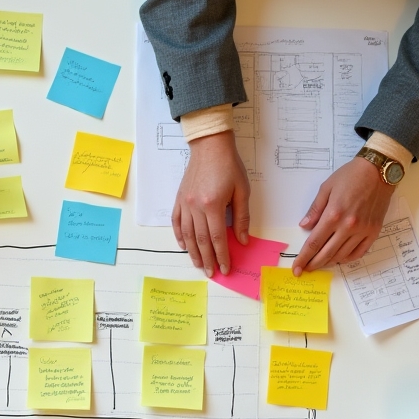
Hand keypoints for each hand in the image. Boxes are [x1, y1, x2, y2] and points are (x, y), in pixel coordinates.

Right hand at [173, 131, 250, 276]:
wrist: (209, 146)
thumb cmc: (229, 166)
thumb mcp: (242, 191)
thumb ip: (241, 217)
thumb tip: (241, 240)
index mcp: (213, 205)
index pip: (217, 238)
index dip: (222, 255)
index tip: (225, 268)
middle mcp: (196, 207)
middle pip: (201, 240)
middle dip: (207, 259)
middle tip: (211, 273)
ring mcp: (185, 204)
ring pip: (188, 235)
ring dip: (193, 252)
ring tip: (198, 264)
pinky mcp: (179, 199)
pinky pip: (177, 222)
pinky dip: (179, 236)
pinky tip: (184, 245)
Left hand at [293, 157, 394, 274]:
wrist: (380, 170)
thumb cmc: (351, 175)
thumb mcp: (326, 188)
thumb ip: (315, 209)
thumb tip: (304, 226)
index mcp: (333, 215)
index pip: (314, 243)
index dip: (303, 258)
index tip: (296, 268)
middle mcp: (348, 226)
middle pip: (327, 253)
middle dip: (313, 264)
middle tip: (305, 269)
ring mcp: (362, 230)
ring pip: (342, 255)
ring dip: (329, 262)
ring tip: (320, 263)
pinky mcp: (374, 231)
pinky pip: (359, 252)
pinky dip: (348, 258)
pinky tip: (340, 257)